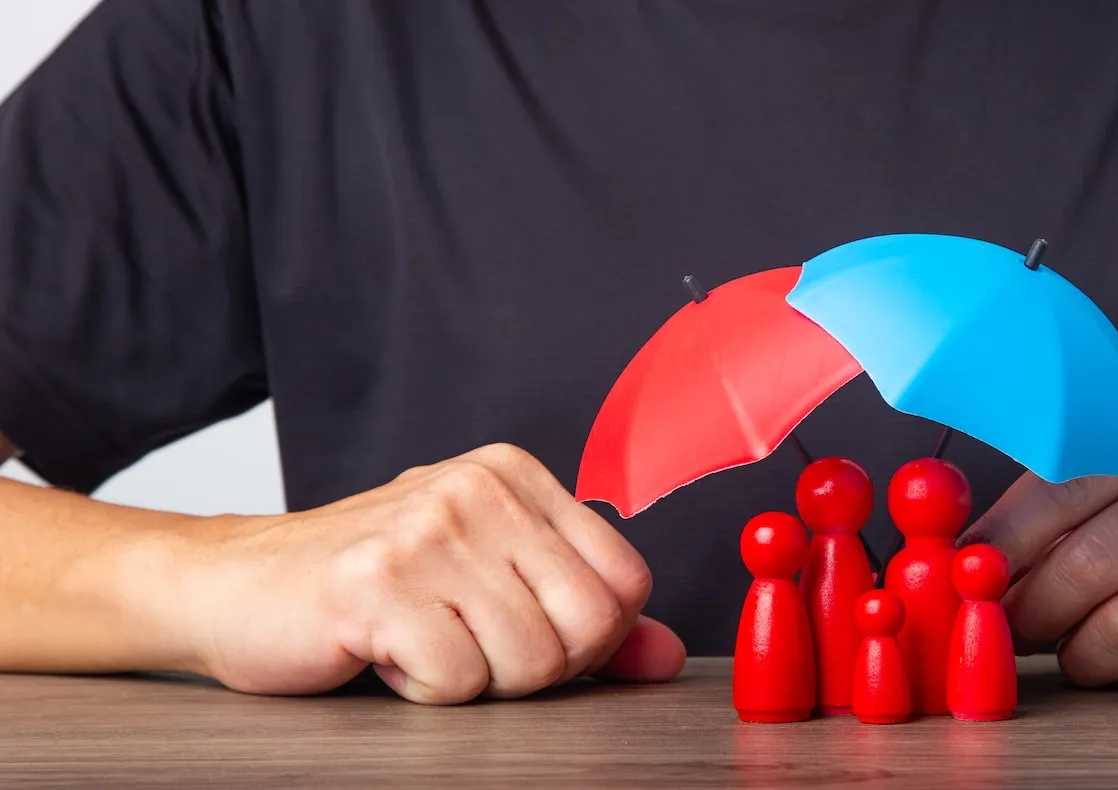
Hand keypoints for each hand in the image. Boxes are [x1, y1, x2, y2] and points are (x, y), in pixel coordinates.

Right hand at [178, 443, 684, 702]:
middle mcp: (479, 489)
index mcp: (515, 476)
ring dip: (476, 678)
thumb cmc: (369, 583)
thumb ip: (581, 612)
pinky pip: (458, 679)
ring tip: (422, 639)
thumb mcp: (488, 580)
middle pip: (590, 625)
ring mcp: (428, 530)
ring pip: (531, 660)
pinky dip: (425, 688)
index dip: (592, 637)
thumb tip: (665, 656)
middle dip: (538, 666)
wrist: (234, 583)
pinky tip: (384, 649)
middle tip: (472, 646)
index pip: (625, 579)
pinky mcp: (378, 583)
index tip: (528, 632)